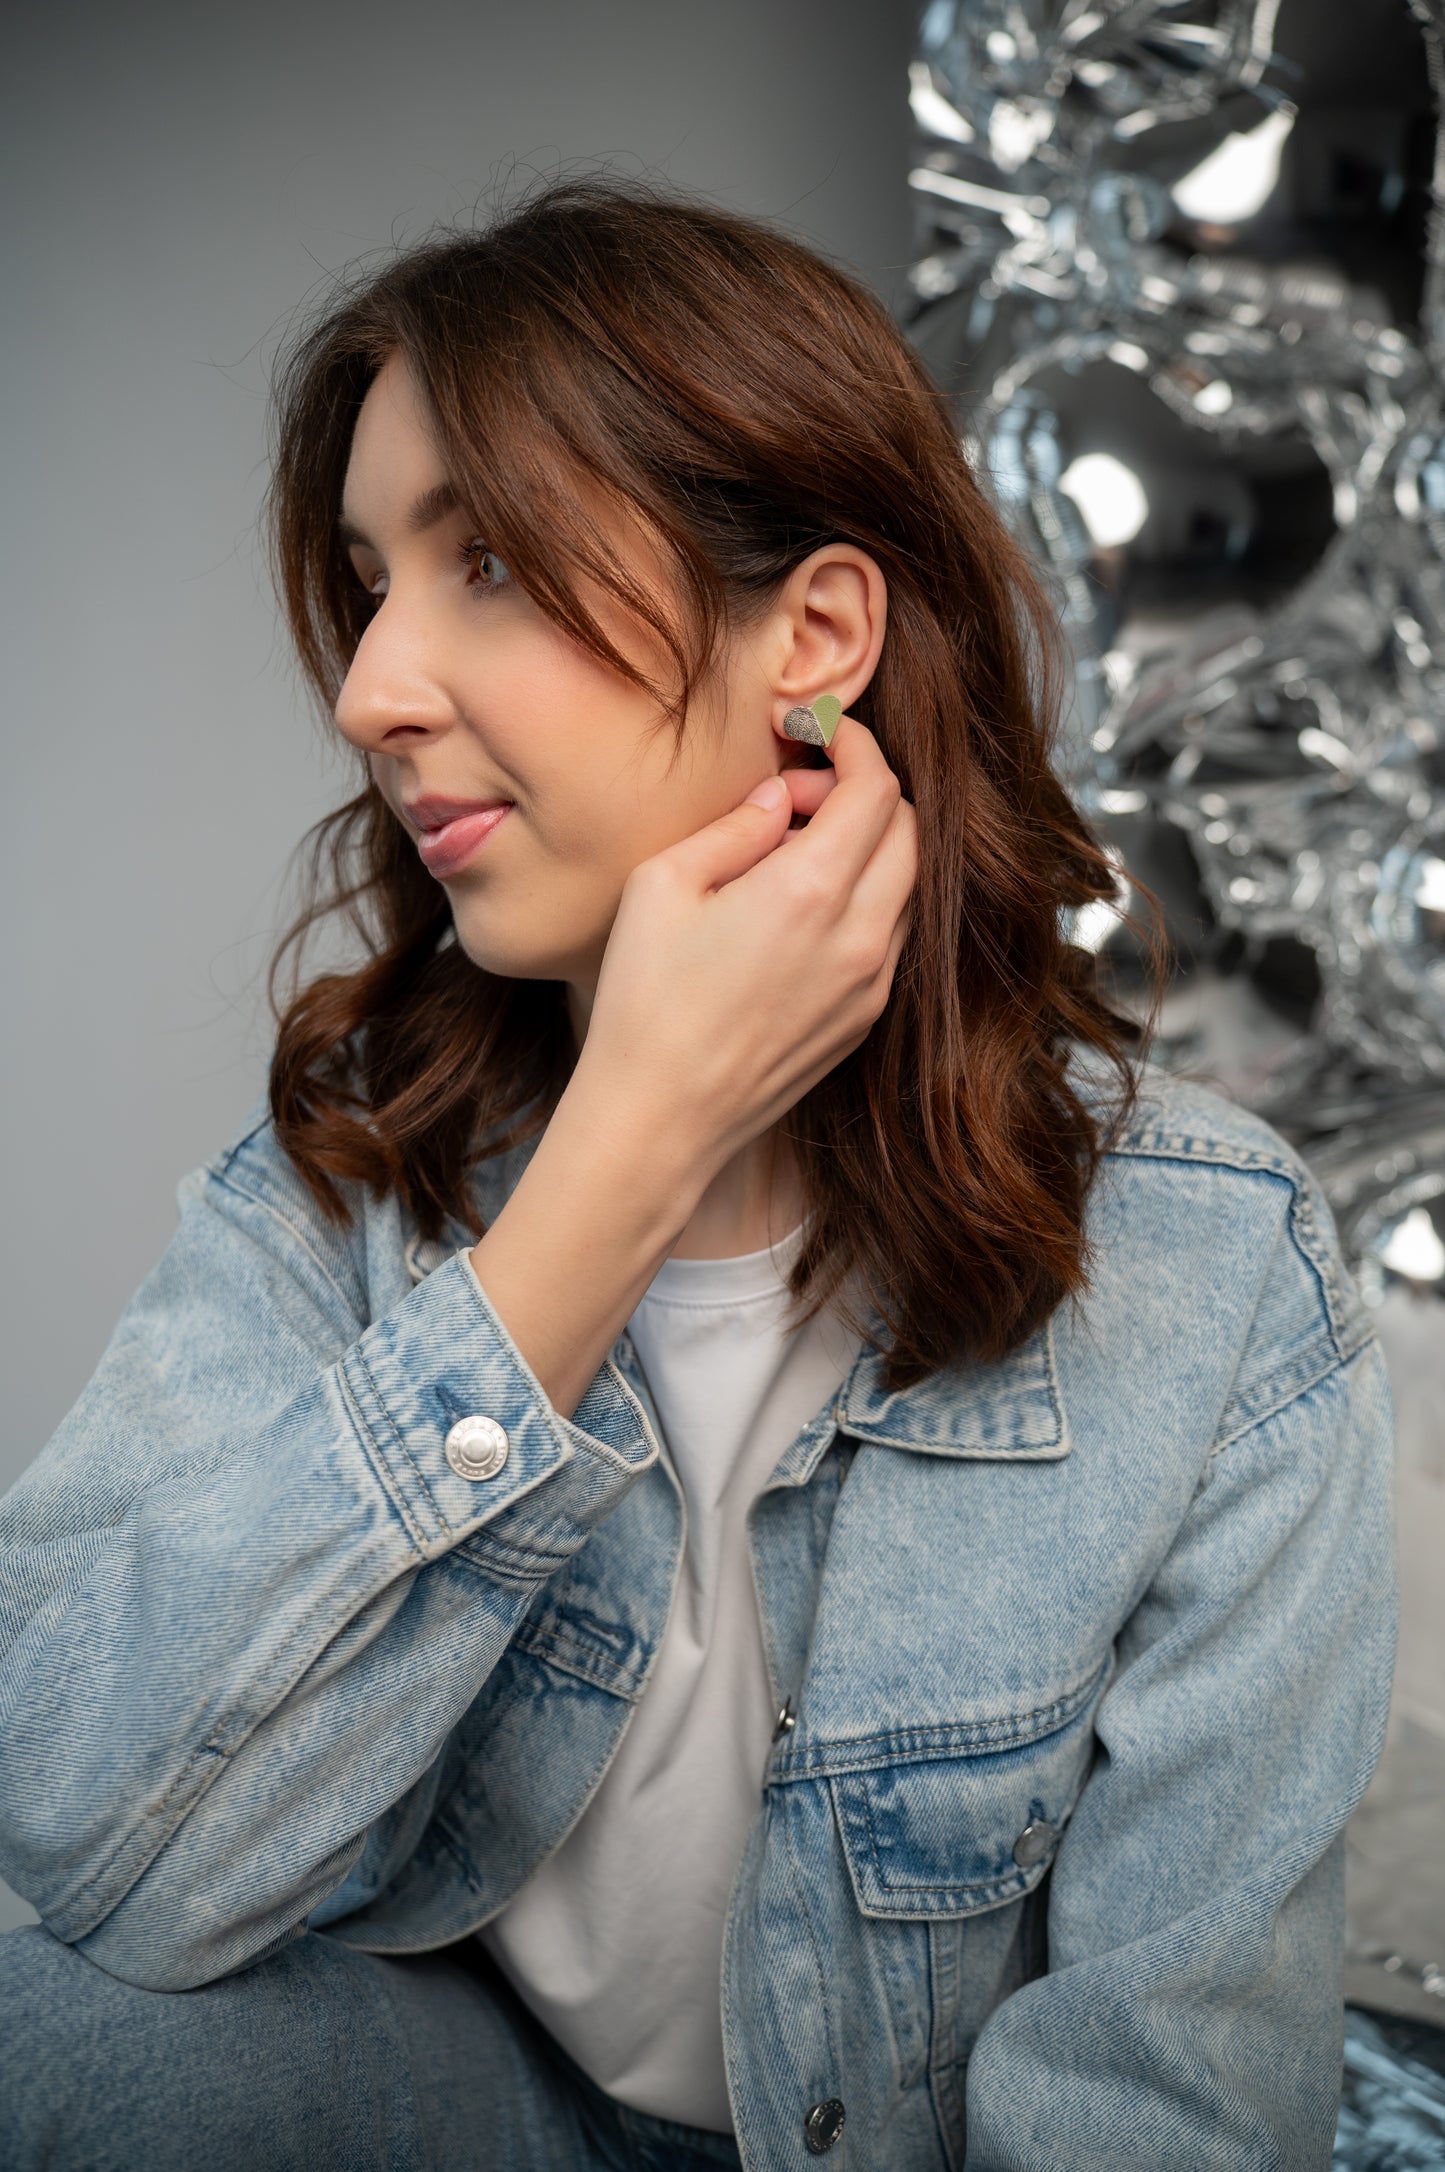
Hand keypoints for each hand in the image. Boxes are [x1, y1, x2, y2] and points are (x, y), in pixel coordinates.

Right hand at [576, 713, 918, 1185]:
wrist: (659, 1119)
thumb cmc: (645, 1002)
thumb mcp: (662, 886)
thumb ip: (734, 827)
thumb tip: (778, 799)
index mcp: (813, 891)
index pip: (877, 788)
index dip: (853, 745)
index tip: (819, 733)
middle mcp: (862, 936)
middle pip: (908, 829)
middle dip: (861, 793)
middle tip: (793, 798)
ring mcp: (872, 982)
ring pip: (907, 883)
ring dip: (867, 848)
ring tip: (789, 857)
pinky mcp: (864, 1018)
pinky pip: (890, 934)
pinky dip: (863, 900)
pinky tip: (797, 913)